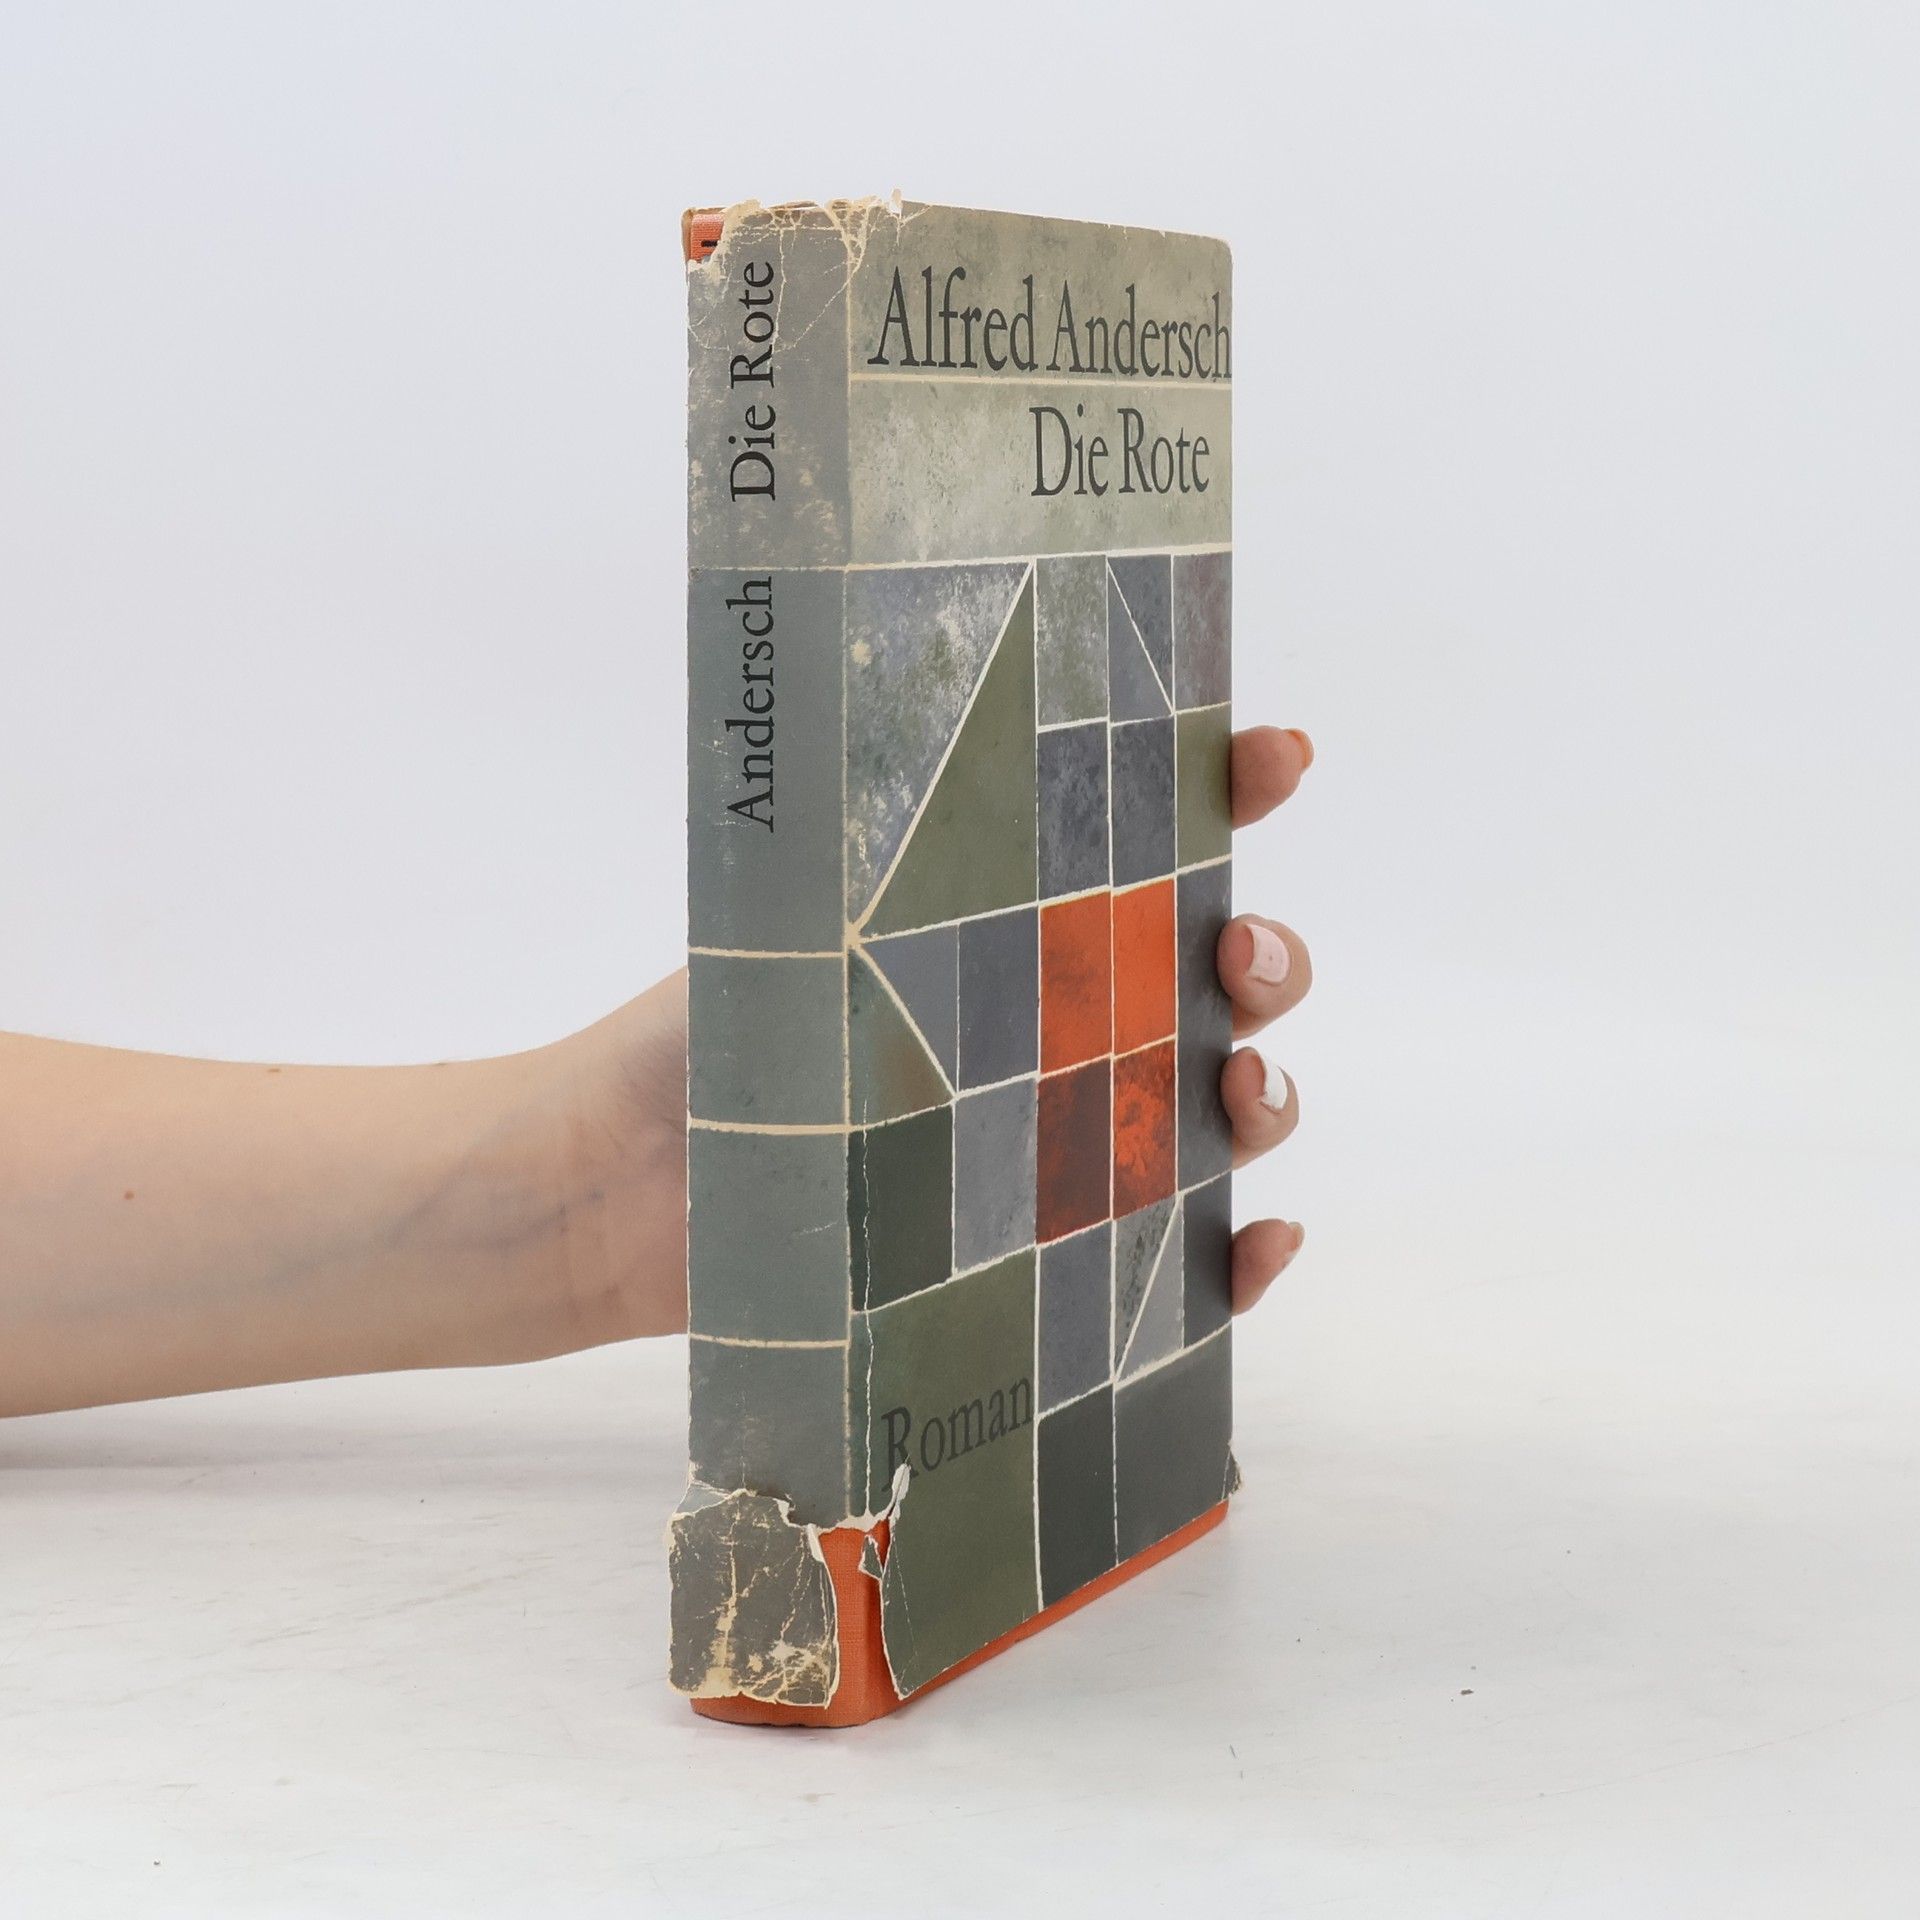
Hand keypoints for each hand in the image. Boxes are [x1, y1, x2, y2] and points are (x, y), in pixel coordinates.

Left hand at [559, 723, 1315, 1341]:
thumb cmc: (706, 1037)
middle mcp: (1055, 1025)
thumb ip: (895, 868)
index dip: (1230, 787)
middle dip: (1266, 957)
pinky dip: (1238, 1258)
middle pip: (1214, 983)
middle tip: (1238, 957)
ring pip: (1215, 1111)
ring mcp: (1058, 1140)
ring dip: (1268, 1093)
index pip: (1143, 841)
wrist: (620, 1190)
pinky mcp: (1042, 1252)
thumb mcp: (801, 926)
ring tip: (1240, 1090)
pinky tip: (1259, 1236)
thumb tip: (968, 754)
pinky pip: (1174, 1263)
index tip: (1276, 754)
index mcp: (1009, 924)